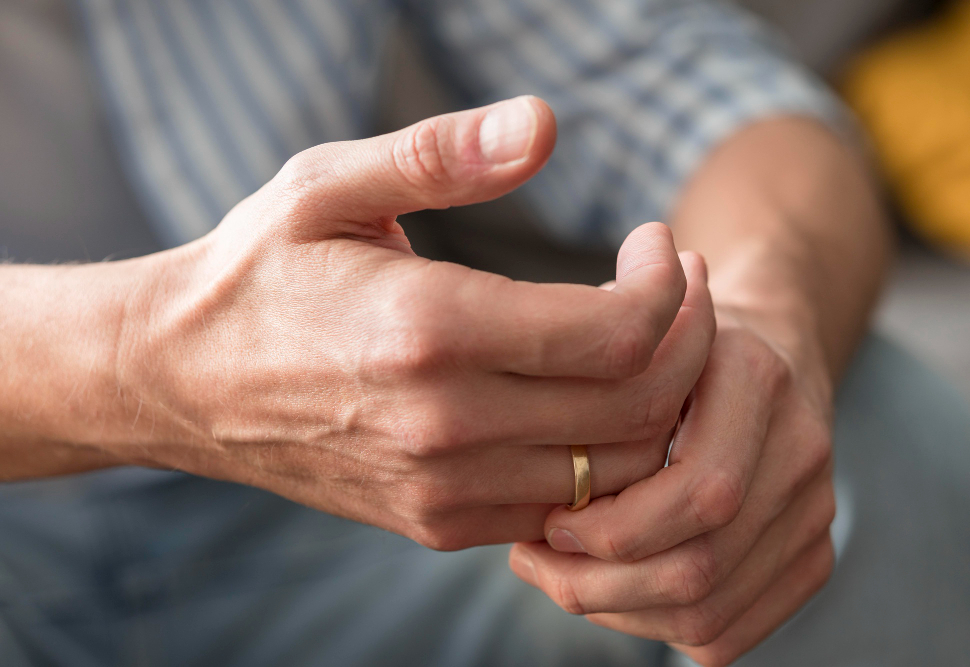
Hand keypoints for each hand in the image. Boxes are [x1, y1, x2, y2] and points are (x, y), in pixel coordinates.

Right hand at [111, 97, 716, 549]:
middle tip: (678, 288)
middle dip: (689, 342)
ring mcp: (444, 488)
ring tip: (645, 341)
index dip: (668, 289)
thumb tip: (543, 123)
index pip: (616, 334)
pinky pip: (565, 508)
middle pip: (638, 408)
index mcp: (428, 331)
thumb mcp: (329, 186)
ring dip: (658, 404)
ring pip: (616, 470)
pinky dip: (604, 460)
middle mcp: (445, 426)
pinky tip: (587, 399)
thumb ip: (441, 154)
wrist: (179, 383)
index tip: (658, 245)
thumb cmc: (259, 273)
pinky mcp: (438, 523)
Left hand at [509, 295, 834, 665]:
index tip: (548, 521)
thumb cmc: (676, 347)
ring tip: (563, 575)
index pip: (698, 493)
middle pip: (699, 569)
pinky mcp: (813, 557)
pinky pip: (728, 634)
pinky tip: (612, 591)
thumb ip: (597, 397)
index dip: (612, 528)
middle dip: (597, 584)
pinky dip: (655, 628)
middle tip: (537, 561)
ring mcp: (816, 511)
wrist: (769, 345)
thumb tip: (541, 502)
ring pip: (708, 616)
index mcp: (756, 379)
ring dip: (616, 611)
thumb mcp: (632, 340)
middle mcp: (800, 449)